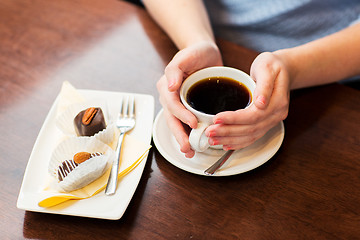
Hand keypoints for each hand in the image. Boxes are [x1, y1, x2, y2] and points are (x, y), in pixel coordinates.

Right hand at [157, 41, 221, 157]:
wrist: (206, 54)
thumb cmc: (196, 53)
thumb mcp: (186, 56)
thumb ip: (175, 69)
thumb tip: (169, 86)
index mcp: (167, 86)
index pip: (171, 104)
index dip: (181, 115)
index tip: (193, 123)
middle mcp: (170, 97)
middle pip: (172, 119)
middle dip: (179, 135)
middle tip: (187, 148)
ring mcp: (179, 104)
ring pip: (178, 124)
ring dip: (183, 139)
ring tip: (190, 152)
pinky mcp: (189, 108)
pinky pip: (186, 123)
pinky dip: (190, 134)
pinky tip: (197, 143)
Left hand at [205, 52, 290, 149]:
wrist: (282, 69)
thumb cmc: (272, 65)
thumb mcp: (267, 67)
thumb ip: (264, 85)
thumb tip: (261, 103)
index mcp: (277, 102)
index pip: (253, 115)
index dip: (234, 119)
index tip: (217, 118)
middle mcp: (276, 115)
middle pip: (250, 129)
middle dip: (227, 132)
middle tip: (209, 132)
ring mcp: (272, 121)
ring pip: (250, 136)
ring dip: (230, 140)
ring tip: (213, 139)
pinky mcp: (265, 123)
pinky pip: (252, 137)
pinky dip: (238, 143)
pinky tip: (225, 144)